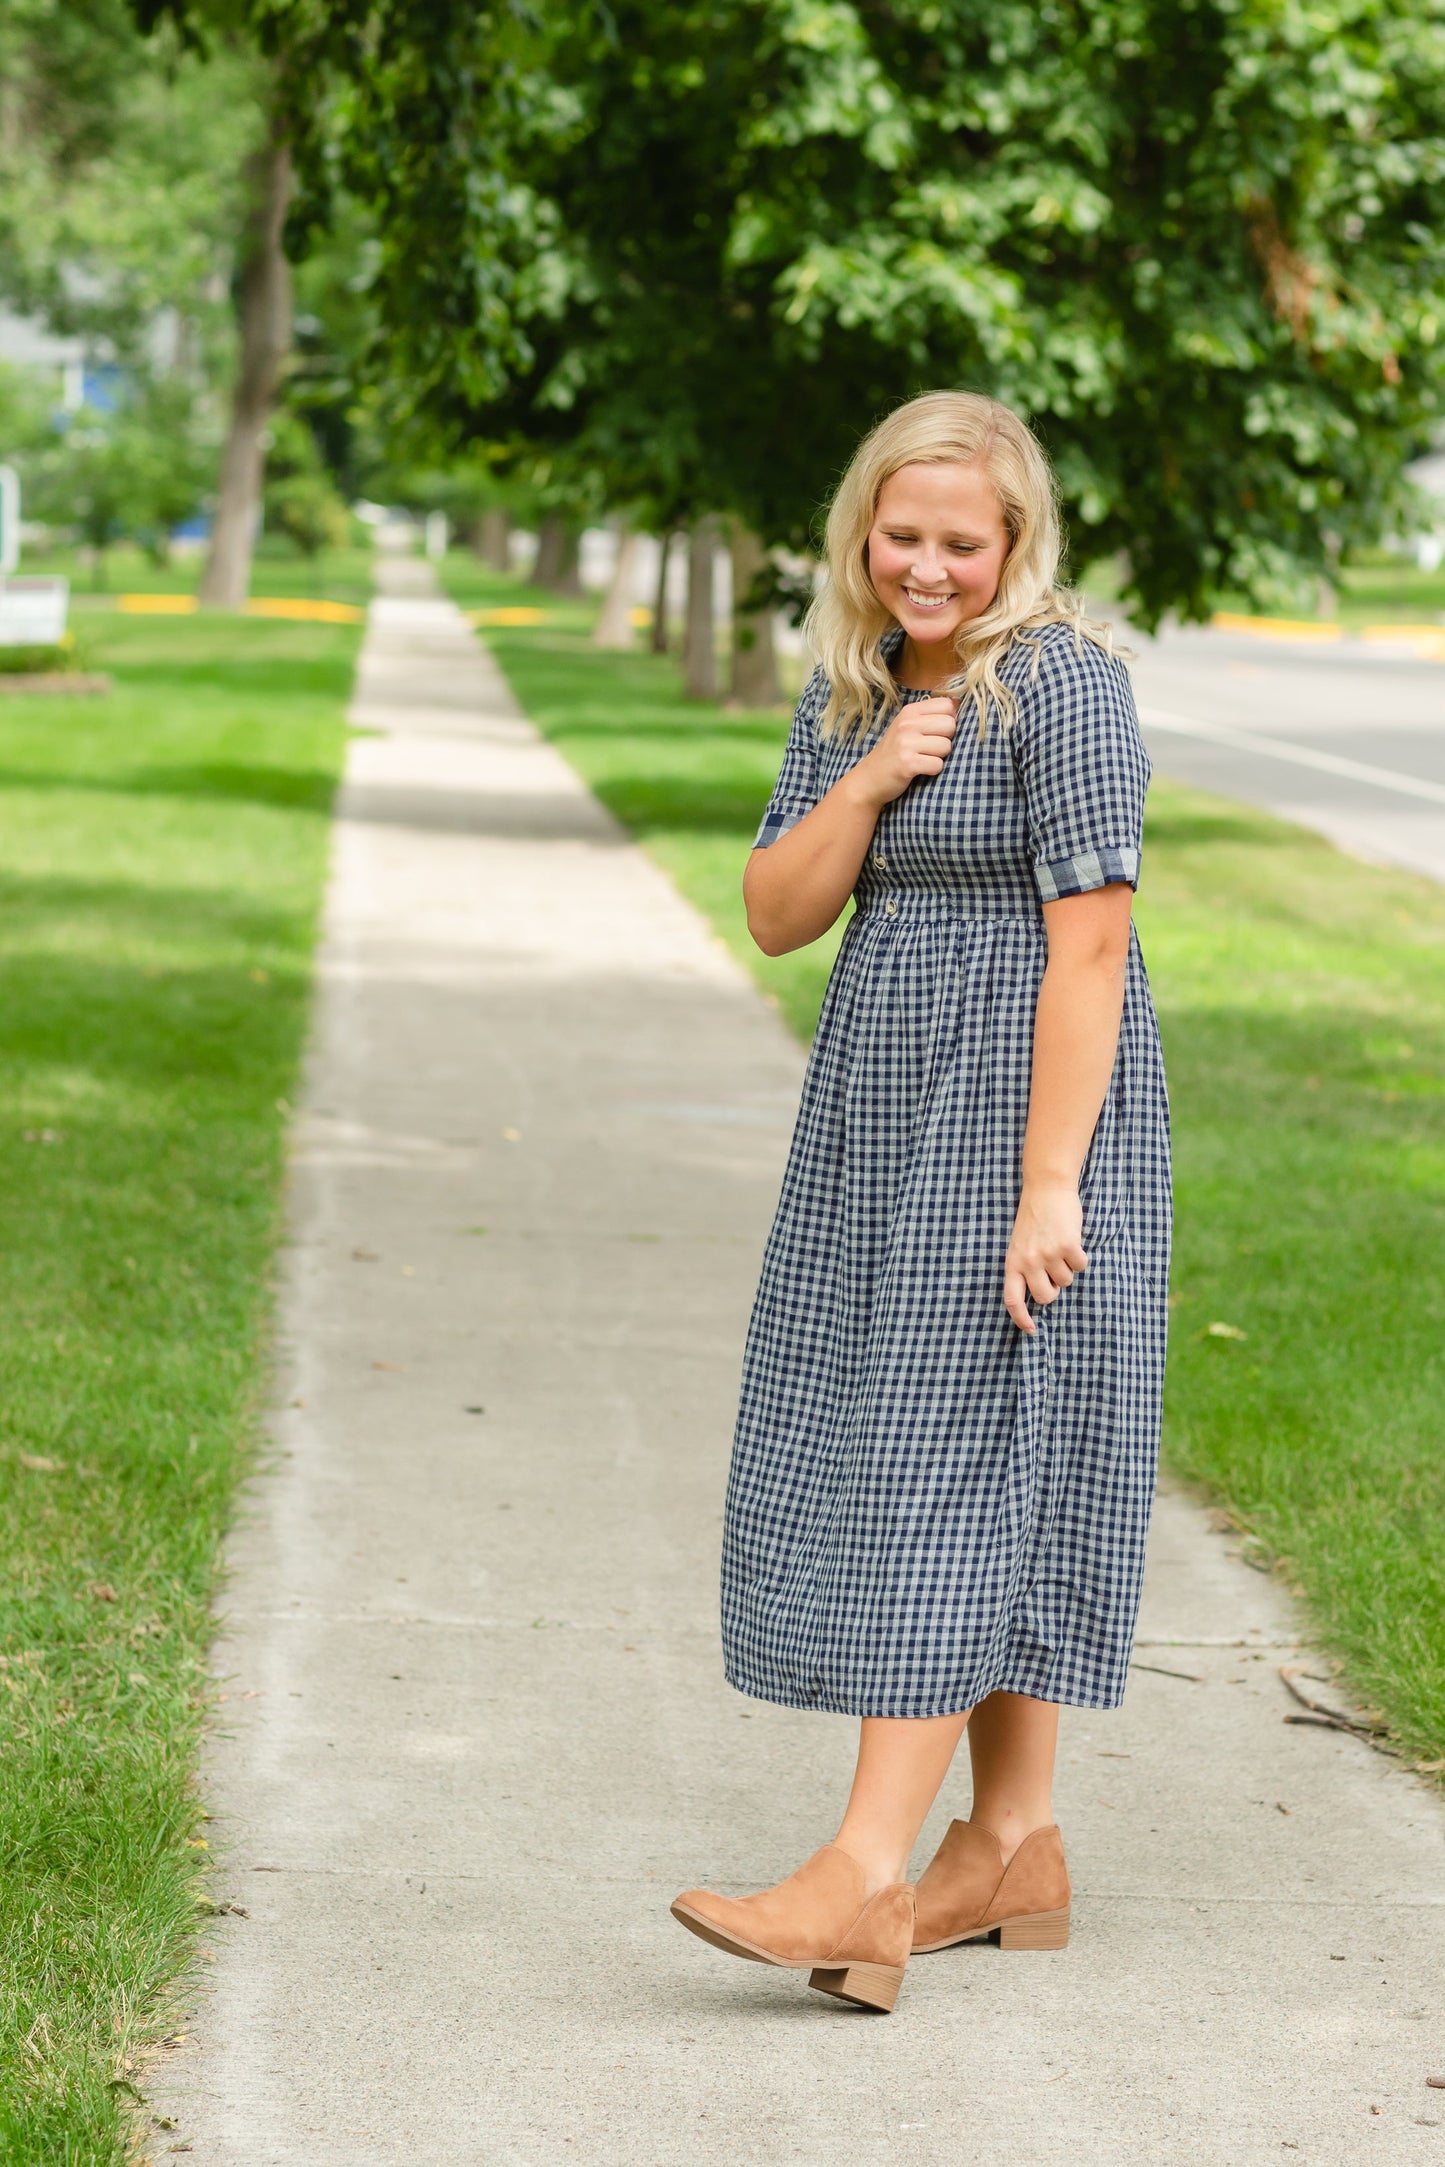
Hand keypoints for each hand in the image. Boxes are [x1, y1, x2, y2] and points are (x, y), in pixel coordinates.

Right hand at [850, 694, 957, 809]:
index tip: (936, 732)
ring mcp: (906, 743)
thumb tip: (957, 701)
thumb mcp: (907, 726)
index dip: (948, 720)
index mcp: (909, 711)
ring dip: (939, 757)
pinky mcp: (908, 763)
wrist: (869, 779)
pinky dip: (933, 771)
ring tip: (923, 759)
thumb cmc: (893, 752)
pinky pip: (938, 765)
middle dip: (945, 740)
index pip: (947, 705)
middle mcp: (907, 724)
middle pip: (950, 725)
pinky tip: (920, 770)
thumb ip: (930, 714)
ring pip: (946, 746)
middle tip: (929, 748)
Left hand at [1003, 1179, 1087, 1333]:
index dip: (1020, 1318)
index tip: (1030, 1330)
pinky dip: (1080, 1257)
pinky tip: (1072, 1240)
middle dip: (1054, 1290)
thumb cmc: (1034, 1217)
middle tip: (1054, 1273)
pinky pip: (1080, 1266)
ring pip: (1066, 1281)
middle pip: (1045, 1297)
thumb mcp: (1020, 1244)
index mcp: (1013, 1262)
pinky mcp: (1067, 1246)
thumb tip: (1040, 1295)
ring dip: (1068, 1268)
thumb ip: (1025, 1267)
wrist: (1046, 1188)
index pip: (1012, 1299)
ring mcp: (1048, 1254)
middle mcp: (1028, 1261)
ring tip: (1060, 1246)